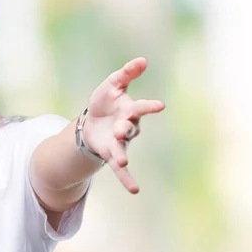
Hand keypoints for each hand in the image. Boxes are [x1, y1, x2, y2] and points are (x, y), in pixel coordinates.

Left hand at [82, 57, 164, 193]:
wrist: (91, 122)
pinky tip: (135, 190)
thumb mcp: (112, 84)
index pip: (140, 107)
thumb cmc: (105, 102)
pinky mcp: (111, 154)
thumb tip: (143, 60)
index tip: (159, 106)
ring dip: (122, 155)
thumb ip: (127, 73)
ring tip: (122, 162)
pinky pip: (120, 169)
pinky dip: (127, 179)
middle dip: (125, 128)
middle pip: (129, 129)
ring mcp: (120, 142)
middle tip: (121, 129)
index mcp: (129, 110)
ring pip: (123, 149)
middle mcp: (128, 127)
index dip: (149, 106)